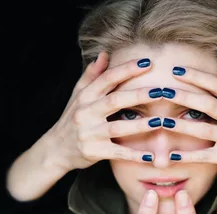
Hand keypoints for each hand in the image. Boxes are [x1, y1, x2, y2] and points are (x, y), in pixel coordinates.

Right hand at [40, 51, 164, 172]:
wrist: (56, 149)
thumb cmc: (71, 119)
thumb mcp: (78, 96)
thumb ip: (91, 76)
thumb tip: (104, 54)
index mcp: (85, 96)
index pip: (107, 78)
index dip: (127, 69)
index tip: (147, 62)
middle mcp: (86, 113)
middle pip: (115, 100)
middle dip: (138, 95)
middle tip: (161, 91)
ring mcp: (89, 133)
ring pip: (118, 127)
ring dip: (140, 125)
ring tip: (160, 121)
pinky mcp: (94, 152)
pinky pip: (117, 152)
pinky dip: (133, 154)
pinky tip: (149, 156)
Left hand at [159, 55, 216, 175]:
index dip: (196, 76)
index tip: (176, 70)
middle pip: (208, 105)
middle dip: (184, 97)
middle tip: (162, 91)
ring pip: (204, 130)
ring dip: (181, 125)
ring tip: (161, 121)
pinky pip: (205, 156)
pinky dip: (188, 156)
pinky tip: (171, 153)